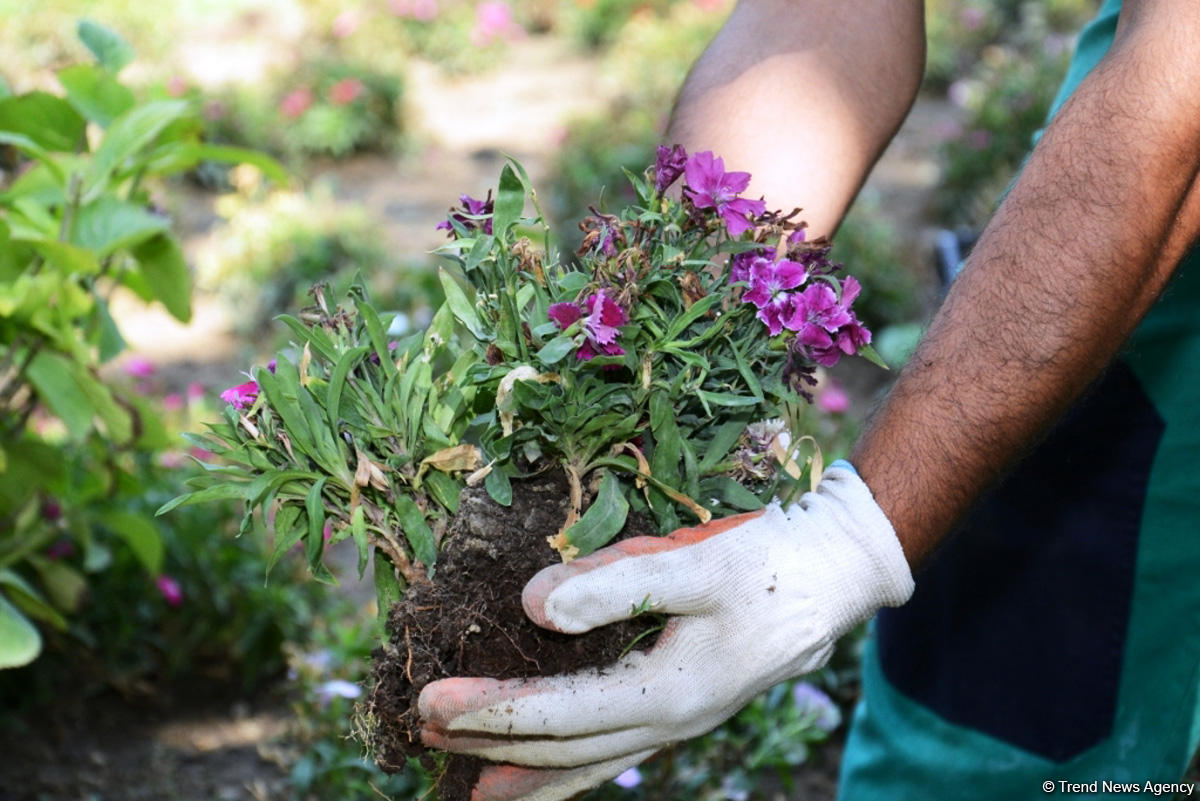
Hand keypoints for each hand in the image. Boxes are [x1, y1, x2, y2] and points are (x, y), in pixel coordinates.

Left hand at [419, 465, 913, 800]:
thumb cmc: (768, 561)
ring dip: (524, 768)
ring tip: (467, 783)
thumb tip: (532, 606)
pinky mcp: (681, 707)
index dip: (493, 709)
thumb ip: (615, 585)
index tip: (432, 699)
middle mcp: (669, 721)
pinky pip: (614, 752)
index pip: (561, 712)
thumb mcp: (695, 563)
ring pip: (588, 762)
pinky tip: (538, 779)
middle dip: (490, 738)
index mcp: (671, 690)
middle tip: (421, 725)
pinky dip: (569, 772)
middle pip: (564, 746)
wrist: (834, 575)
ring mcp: (677, 722)